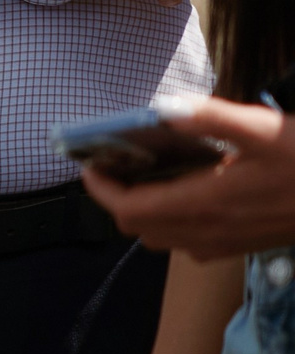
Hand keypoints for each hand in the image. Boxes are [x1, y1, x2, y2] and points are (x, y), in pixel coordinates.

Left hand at [83, 97, 294, 260]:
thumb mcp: (264, 129)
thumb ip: (212, 117)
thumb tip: (164, 108)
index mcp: (205, 204)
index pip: (128, 210)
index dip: (100, 188)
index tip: (90, 161)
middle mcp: (209, 232)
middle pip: (138, 227)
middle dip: (118, 196)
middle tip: (116, 161)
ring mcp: (226, 244)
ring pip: (162, 237)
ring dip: (144, 208)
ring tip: (146, 170)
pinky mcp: (242, 245)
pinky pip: (190, 241)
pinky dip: (172, 217)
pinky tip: (187, 185)